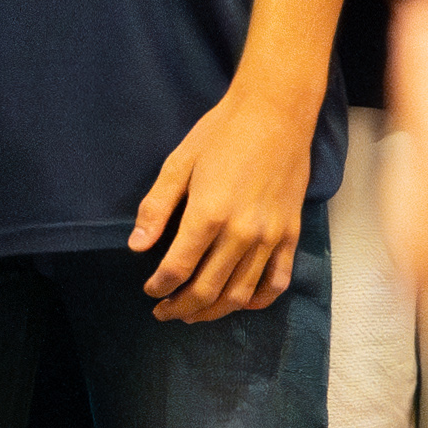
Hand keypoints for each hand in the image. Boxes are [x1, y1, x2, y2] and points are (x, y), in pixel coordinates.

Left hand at [129, 80, 320, 322]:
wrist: (276, 113)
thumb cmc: (221, 133)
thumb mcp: (178, 163)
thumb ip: (156, 207)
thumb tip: (136, 246)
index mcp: (209, 214)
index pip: (178, 268)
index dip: (159, 286)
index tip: (150, 291)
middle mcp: (242, 233)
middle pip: (208, 289)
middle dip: (181, 307)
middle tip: (165, 312)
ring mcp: (271, 237)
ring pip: (241, 294)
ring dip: (214, 311)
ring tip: (194, 314)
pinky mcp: (292, 234)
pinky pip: (277, 281)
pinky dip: (258, 300)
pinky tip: (240, 302)